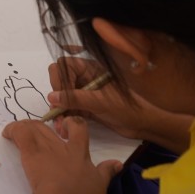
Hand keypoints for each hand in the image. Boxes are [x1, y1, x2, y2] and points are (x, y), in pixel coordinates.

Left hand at [3, 116, 121, 193]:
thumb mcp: (99, 184)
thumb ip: (106, 171)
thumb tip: (118, 163)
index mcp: (80, 152)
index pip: (79, 127)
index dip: (71, 123)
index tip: (65, 126)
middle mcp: (62, 146)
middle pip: (49, 126)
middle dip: (39, 126)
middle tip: (32, 132)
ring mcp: (46, 148)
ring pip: (33, 126)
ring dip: (23, 127)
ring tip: (16, 132)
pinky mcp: (31, 153)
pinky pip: (20, 132)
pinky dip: (12, 129)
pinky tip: (7, 134)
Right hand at [47, 57, 192, 152]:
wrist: (143, 124)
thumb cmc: (125, 107)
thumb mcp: (99, 102)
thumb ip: (75, 98)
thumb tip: (51, 97)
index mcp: (89, 69)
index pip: (63, 65)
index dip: (59, 79)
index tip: (61, 95)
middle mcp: (84, 78)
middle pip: (60, 81)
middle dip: (57, 97)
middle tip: (58, 112)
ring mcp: (84, 92)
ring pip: (63, 97)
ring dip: (59, 111)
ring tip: (60, 126)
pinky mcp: (85, 106)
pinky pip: (69, 109)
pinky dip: (66, 117)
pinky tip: (64, 128)